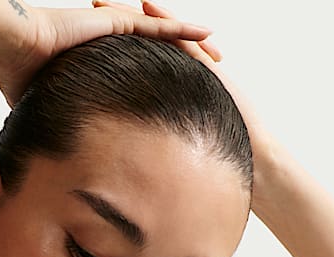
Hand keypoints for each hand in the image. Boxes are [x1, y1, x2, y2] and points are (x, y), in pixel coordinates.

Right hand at [0, 0, 217, 108]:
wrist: (12, 47)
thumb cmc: (17, 75)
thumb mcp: (47, 110)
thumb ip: (57, 129)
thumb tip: (49, 162)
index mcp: (100, 64)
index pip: (137, 76)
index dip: (159, 87)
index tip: (179, 103)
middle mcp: (113, 45)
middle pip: (157, 55)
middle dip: (185, 66)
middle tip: (211, 77)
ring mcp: (117, 30)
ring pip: (164, 39)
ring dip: (192, 48)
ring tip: (218, 57)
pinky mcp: (117, 22)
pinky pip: (157, 27)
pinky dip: (183, 31)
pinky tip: (207, 35)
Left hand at [91, 0, 276, 159]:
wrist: (251, 156)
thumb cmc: (209, 163)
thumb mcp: (166, 153)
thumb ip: (142, 147)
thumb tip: (108, 163)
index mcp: (165, 91)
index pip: (134, 62)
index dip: (110, 50)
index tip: (81, 40)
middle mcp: (178, 72)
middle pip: (143, 41)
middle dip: (118, 23)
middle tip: (92, 6)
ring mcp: (193, 65)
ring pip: (161, 32)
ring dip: (135, 15)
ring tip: (108, 1)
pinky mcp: (206, 65)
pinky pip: (182, 39)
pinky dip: (164, 21)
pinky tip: (146, 7)